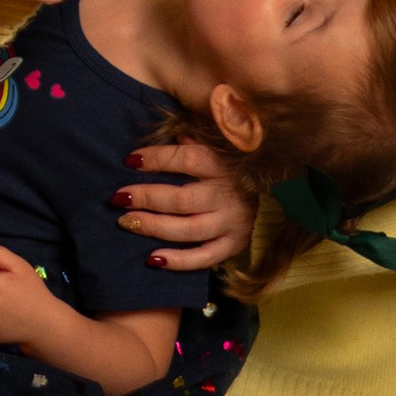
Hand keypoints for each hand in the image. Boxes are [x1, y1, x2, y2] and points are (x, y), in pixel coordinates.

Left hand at [119, 137, 261, 270]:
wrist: (276, 194)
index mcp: (223, 165)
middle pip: (181, 199)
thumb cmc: (234, 165)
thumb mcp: (220, 146)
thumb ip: (196, 139)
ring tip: (125, 222)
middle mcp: (228, 195)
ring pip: (188, 229)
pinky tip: (153, 258)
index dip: (156, 158)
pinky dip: (179, 261)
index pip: (186, 159)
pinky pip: (204, 257)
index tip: (130, 160)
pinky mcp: (234, 245)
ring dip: (154, 227)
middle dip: (146, 198)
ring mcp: (232, 223)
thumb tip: (174, 134)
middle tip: (118, 198)